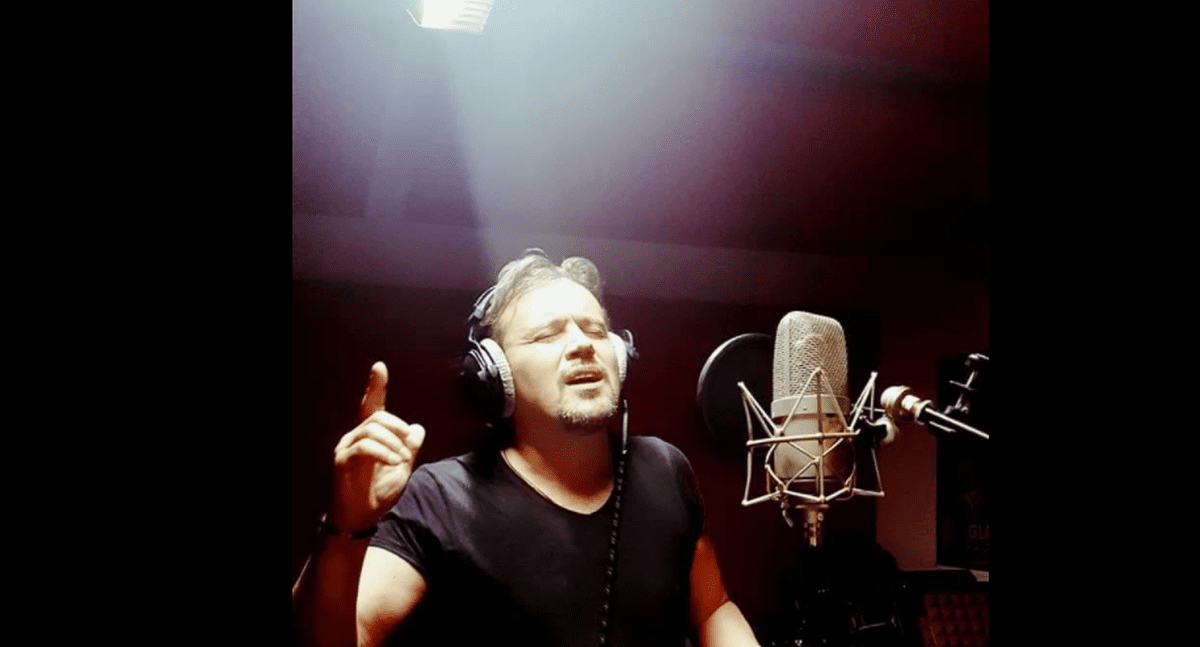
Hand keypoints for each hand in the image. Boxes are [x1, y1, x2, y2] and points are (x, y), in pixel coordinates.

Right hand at [329, 362, 425, 534]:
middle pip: (377, 416)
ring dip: (394, 443)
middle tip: (408, 446)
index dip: (375, 386)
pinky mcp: (342, 461)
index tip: (379, 367)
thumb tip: (418, 428)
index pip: (371, 405)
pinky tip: (395, 463)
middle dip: (398, 427)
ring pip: (372, 429)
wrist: (363, 517)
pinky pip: (365, 447)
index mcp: (369, 436)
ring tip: (402, 460)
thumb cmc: (379, 492)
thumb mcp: (402, 467)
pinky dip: (384, 453)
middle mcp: (354, 437)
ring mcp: (346, 448)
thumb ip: (409, 447)